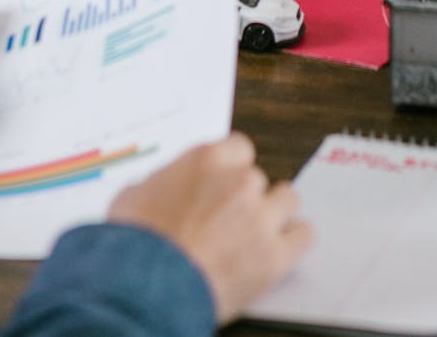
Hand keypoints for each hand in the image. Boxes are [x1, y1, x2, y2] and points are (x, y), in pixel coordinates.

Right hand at [108, 132, 312, 322]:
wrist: (142, 288)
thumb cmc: (132, 245)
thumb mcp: (134, 195)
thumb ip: (165, 182)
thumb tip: (168, 187)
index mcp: (207, 160)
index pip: (239, 148)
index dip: (231, 170)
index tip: (224, 185)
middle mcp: (239, 182)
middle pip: (259, 179)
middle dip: (246, 198)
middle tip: (228, 221)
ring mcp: (261, 218)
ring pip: (287, 200)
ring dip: (274, 214)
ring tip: (255, 235)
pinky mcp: (275, 255)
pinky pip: (304, 235)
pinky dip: (293, 242)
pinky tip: (279, 250)